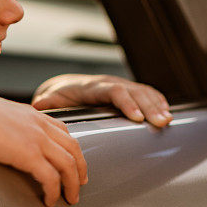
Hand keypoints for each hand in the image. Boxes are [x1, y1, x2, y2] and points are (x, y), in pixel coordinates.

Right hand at [0, 92, 87, 206]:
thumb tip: (1, 128)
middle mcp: (40, 125)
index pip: (63, 130)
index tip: (73, 160)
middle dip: (80, 168)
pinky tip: (50, 200)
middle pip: (73, 148)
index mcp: (32, 114)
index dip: (71, 147)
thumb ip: (8, 120)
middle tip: (80, 183)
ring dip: (72, 184)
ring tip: (70, 197)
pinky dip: (54, 191)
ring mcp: (37, 139)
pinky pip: (51, 178)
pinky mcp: (29, 155)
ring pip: (69, 165)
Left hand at [31, 74, 172, 127]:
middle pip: (133, 92)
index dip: (126, 103)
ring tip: (167, 121)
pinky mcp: (128, 92)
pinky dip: (158, 102)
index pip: (114, 91)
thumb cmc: (60, 96)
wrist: (66, 87)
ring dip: (157, 106)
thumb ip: (47, 103)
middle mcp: (110, 83)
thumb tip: (39, 106)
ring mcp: (121, 86)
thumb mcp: (51, 99)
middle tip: (161, 122)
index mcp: (93, 86)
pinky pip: (147, 93)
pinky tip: (167, 113)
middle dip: (148, 107)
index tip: (137, 118)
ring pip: (143, 92)